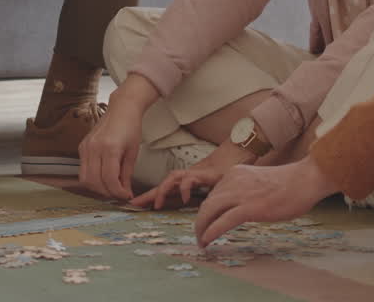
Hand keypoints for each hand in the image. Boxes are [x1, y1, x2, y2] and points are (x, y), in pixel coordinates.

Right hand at [78, 101, 143, 199]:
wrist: (121, 109)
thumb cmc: (130, 127)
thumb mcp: (133, 152)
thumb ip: (127, 175)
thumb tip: (125, 193)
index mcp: (110, 148)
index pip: (110, 180)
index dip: (118, 192)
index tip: (126, 196)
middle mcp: (94, 148)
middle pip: (95, 182)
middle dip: (108, 193)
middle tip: (119, 194)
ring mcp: (85, 147)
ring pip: (85, 179)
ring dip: (98, 188)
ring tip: (111, 187)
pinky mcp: (82, 147)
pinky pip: (83, 170)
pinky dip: (92, 178)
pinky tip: (103, 177)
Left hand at [131, 142, 255, 209]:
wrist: (238, 155)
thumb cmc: (225, 175)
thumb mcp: (211, 192)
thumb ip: (202, 202)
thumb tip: (197, 218)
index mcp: (186, 183)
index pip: (165, 191)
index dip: (150, 198)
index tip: (135, 206)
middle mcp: (187, 177)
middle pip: (163, 185)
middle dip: (148, 195)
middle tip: (134, 205)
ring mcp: (195, 174)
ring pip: (172, 179)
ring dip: (162, 191)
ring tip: (156, 205)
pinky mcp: (204, 173)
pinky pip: (190, 179)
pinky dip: (185, 188)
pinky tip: (184, 198)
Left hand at [194, 156, 337, 246]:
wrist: (306, 179)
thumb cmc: (290, 183)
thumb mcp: (259, 182)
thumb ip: (246, 192)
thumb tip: (241, 209)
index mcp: (235, 173)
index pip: (213, 193)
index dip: (207, 210)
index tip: (206, 222)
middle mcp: (233, 180)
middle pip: (207, 203)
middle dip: (201, 221)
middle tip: (200, 235)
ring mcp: (240, 194)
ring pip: (209, 212)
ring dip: (202, 229)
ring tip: (202, 242)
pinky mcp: (249, 208)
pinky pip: (222, 222)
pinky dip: (211, 232)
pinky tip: (206, 241)